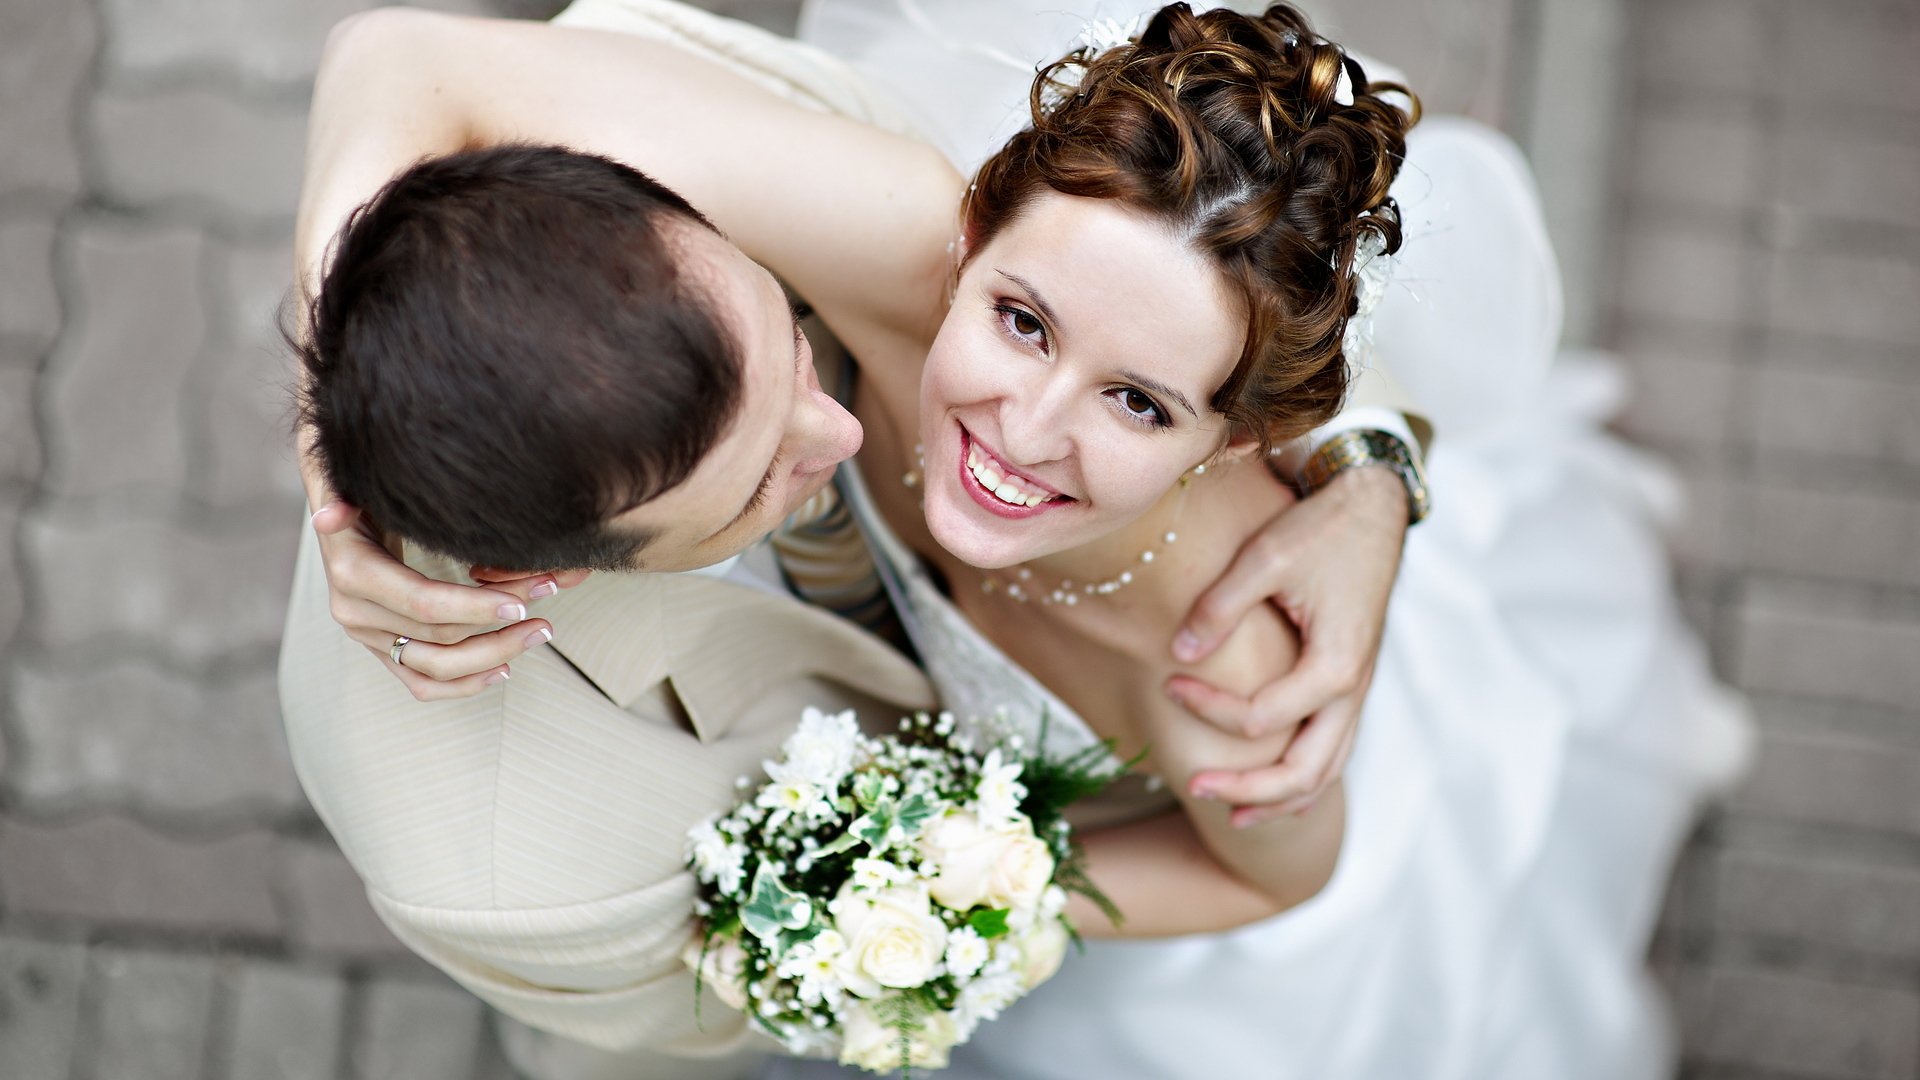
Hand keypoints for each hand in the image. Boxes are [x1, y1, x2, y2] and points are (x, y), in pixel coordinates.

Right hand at [300, 443, 587, 700]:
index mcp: (352, 572)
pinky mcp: (383, 649)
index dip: (475, 606)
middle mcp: (355, 612)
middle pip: (439, 636)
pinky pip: (422, 683)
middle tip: (548, 603)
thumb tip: (327, 517)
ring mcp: (369, 635)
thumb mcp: (357, 476)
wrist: (347, 499)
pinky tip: (504, 669)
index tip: (522, 602)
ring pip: (436, 667)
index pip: (423, 602)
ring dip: (494, 654)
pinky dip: (464, 684)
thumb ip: (345, 491)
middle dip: (499, 624)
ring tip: (539, 632)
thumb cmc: (367, 480)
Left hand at [1167, 465, 1407, 827]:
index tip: (1169, 682)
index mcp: (1335, 665)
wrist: (1372, 505)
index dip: (1209, 708)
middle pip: (1304, 772)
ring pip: (1326, 771)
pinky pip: (1333, 749)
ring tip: (1232, 818)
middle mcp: (1353, 689)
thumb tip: (1178, 655)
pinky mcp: (1351, 683)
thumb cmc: (1320, 528)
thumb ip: (1219, 608)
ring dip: (1279, 799)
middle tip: (1192, 787)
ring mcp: (1357, 691)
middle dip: (1247, 790)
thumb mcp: (1264, 557)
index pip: (1261, 718)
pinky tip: (1274, 792)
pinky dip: (1305, 779)